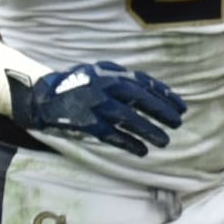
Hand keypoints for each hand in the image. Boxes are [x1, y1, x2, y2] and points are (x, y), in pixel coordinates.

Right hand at [12, 58, 184, 155]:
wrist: (42, 96)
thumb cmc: (76, 84)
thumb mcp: (99, 72)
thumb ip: (121, 78)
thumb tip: (150, 90)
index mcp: (110, 72)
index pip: (144, 82)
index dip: (164, 95)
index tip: (180, 106)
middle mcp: (104, 85)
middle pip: (139, 98)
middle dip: (161, 111)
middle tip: (178, 123)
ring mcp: (95, 104)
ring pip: (128, 118)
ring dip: (149, 130)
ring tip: (164, 141)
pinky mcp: (86, 122)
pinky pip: (112, 134)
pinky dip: (128, 143)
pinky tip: (142, 151)